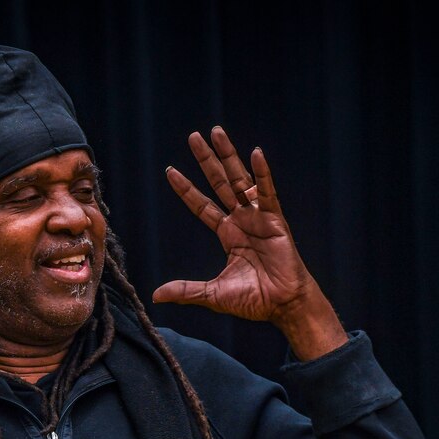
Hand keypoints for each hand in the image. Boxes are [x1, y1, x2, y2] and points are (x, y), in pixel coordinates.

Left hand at [153, 127, 346, 358]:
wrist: (283, 305)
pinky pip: (267, 192)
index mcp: (228, 234)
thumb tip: (156, 296)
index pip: (201, 206)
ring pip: (239, 179)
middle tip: (193, 136)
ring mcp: (258, 217)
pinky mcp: (276, 220)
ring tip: (216, 132)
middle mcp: (241, 220)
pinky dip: (262, 174)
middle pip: (219, 183)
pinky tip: (256, 153)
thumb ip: (186, 291)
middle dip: (206, 160)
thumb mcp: (212, 294)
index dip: (187, 189)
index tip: (170, 170)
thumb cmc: (254, 300)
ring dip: (228, 155)